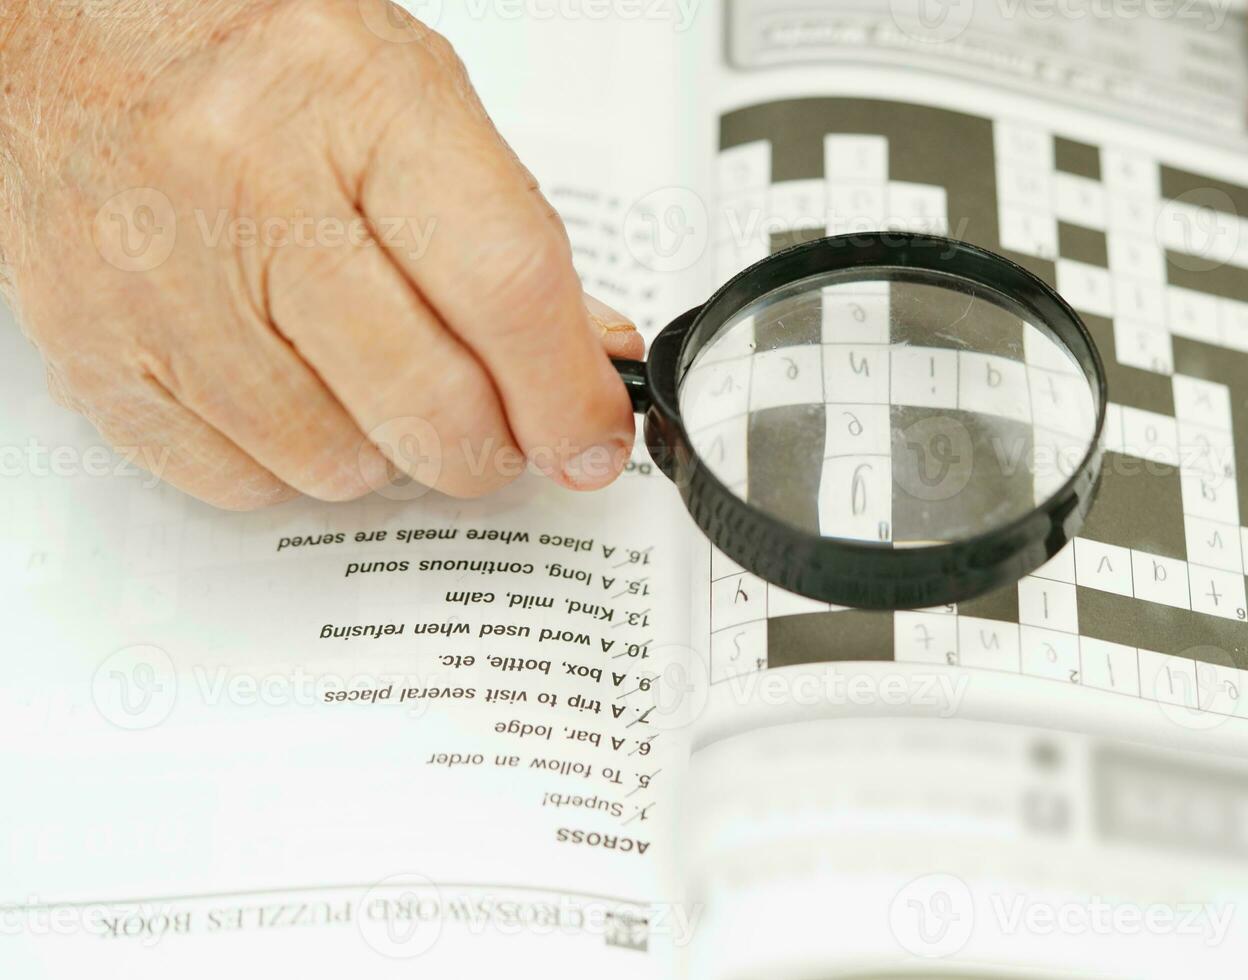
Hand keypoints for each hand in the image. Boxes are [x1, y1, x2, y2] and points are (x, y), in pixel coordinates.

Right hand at [0, 0, 642, 508]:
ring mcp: (160, 280)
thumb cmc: (248, 50)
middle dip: (491, 447)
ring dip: (387, 450)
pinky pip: (238, 481)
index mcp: (354, 101)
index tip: (591, 439)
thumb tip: (589, 358)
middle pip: (428, 401)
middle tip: (501, 429)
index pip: (504, 288)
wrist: (66, 32)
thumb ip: (506, 232)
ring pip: (336, 463)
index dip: (568, 394)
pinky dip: (291, 462)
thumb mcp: (411, 97)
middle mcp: (248, 186)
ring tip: (372, 376)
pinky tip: (293, 390)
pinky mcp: (96, 352)